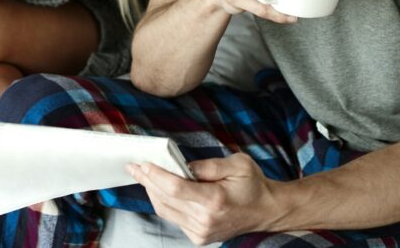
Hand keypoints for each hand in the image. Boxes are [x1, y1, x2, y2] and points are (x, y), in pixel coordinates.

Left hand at [127, 153, 277, 243]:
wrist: (266, 211)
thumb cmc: (253, 185)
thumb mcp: (238, 164)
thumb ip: (209, 165)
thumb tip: (183, 166)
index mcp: (215, 200)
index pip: (175, 188)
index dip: (155, 176)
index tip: (142, 164)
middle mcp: (205, 220)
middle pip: (165, 199)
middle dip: (147, 181)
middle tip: (134, 166)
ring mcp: (201, 231)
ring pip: (165, 210)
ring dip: (152, 191)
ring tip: (142, 175)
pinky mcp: (198, 236)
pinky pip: (173, 217)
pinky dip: (163, 202)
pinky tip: (159, 189)